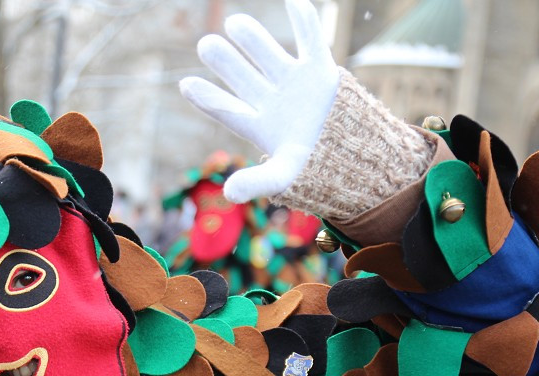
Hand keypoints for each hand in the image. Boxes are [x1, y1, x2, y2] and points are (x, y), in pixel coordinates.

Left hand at [179, 0, 338, 202]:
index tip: (185, 84)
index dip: (208, 98)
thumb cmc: (313, 170)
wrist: (353, 156)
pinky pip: (311, 41)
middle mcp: (270, 100)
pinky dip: (304, 22)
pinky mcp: (320, 70)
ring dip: (253, 39)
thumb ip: (256, 183)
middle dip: (226, 62)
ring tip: (235, 23)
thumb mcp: (283, 178)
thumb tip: (228, 194)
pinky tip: (292, 1)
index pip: (227, 109)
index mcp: (258, 126)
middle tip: (206, 44)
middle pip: (243, 78)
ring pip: (268, 55)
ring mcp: (293, 83)